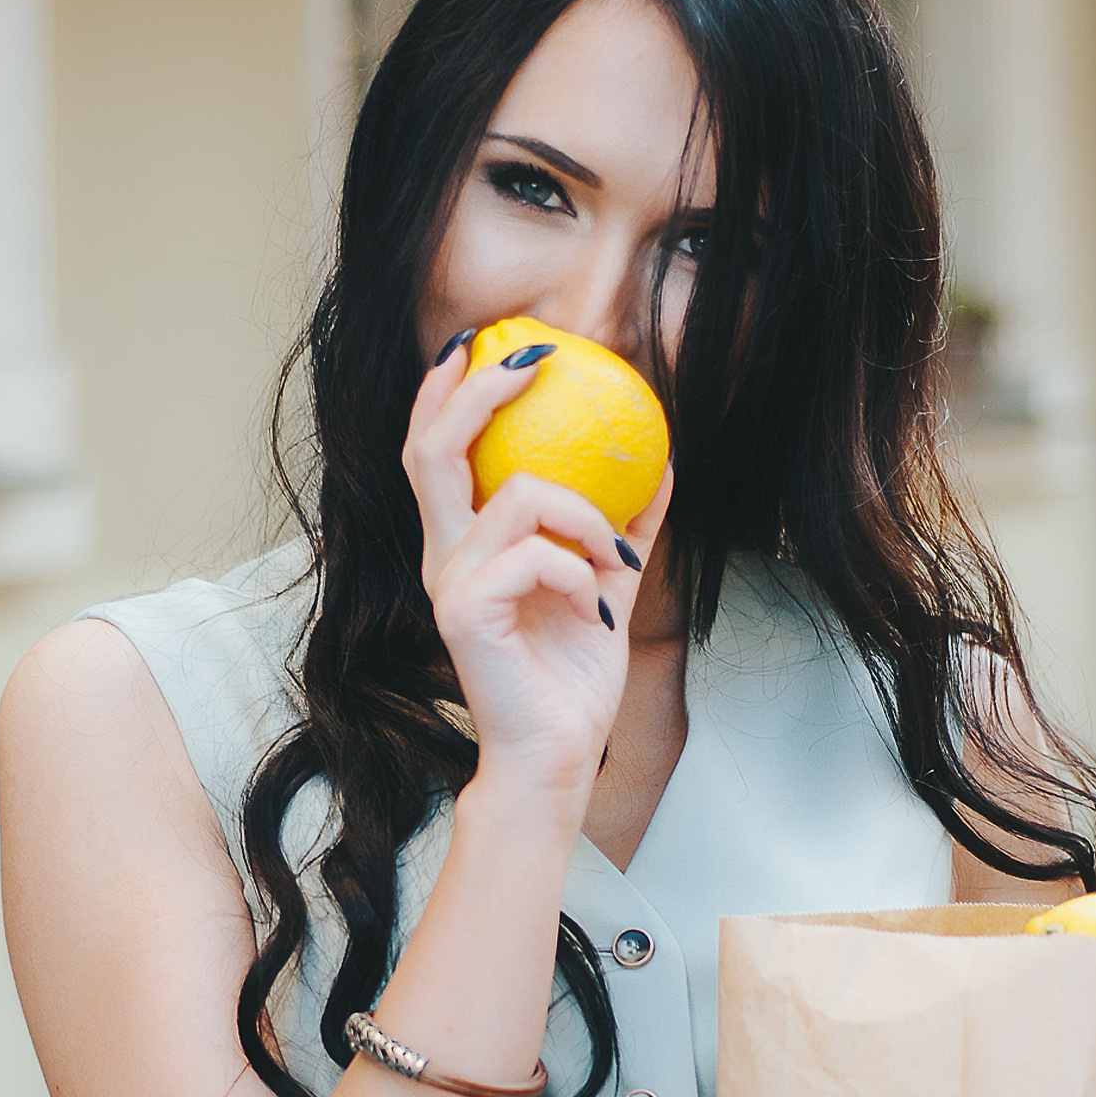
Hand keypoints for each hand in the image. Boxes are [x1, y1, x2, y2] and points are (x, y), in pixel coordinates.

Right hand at [401, 334, 672, 803]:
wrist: (556, 755)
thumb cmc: (572, 679)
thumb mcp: (607, 587)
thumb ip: (624, 527)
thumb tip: (662, 460)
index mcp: (465, 546)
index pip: (434, 450)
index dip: (448, 390)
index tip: (483, 341)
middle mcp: (443, 558)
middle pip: (433, 447)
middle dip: (479, 390)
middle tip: (534, 361)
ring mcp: (448, 584)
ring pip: (518, 496)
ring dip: (585, 516)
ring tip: (613, 563)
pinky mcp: (463, 614)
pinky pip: (534, 554)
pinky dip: (580, 570)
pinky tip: (595, 607)